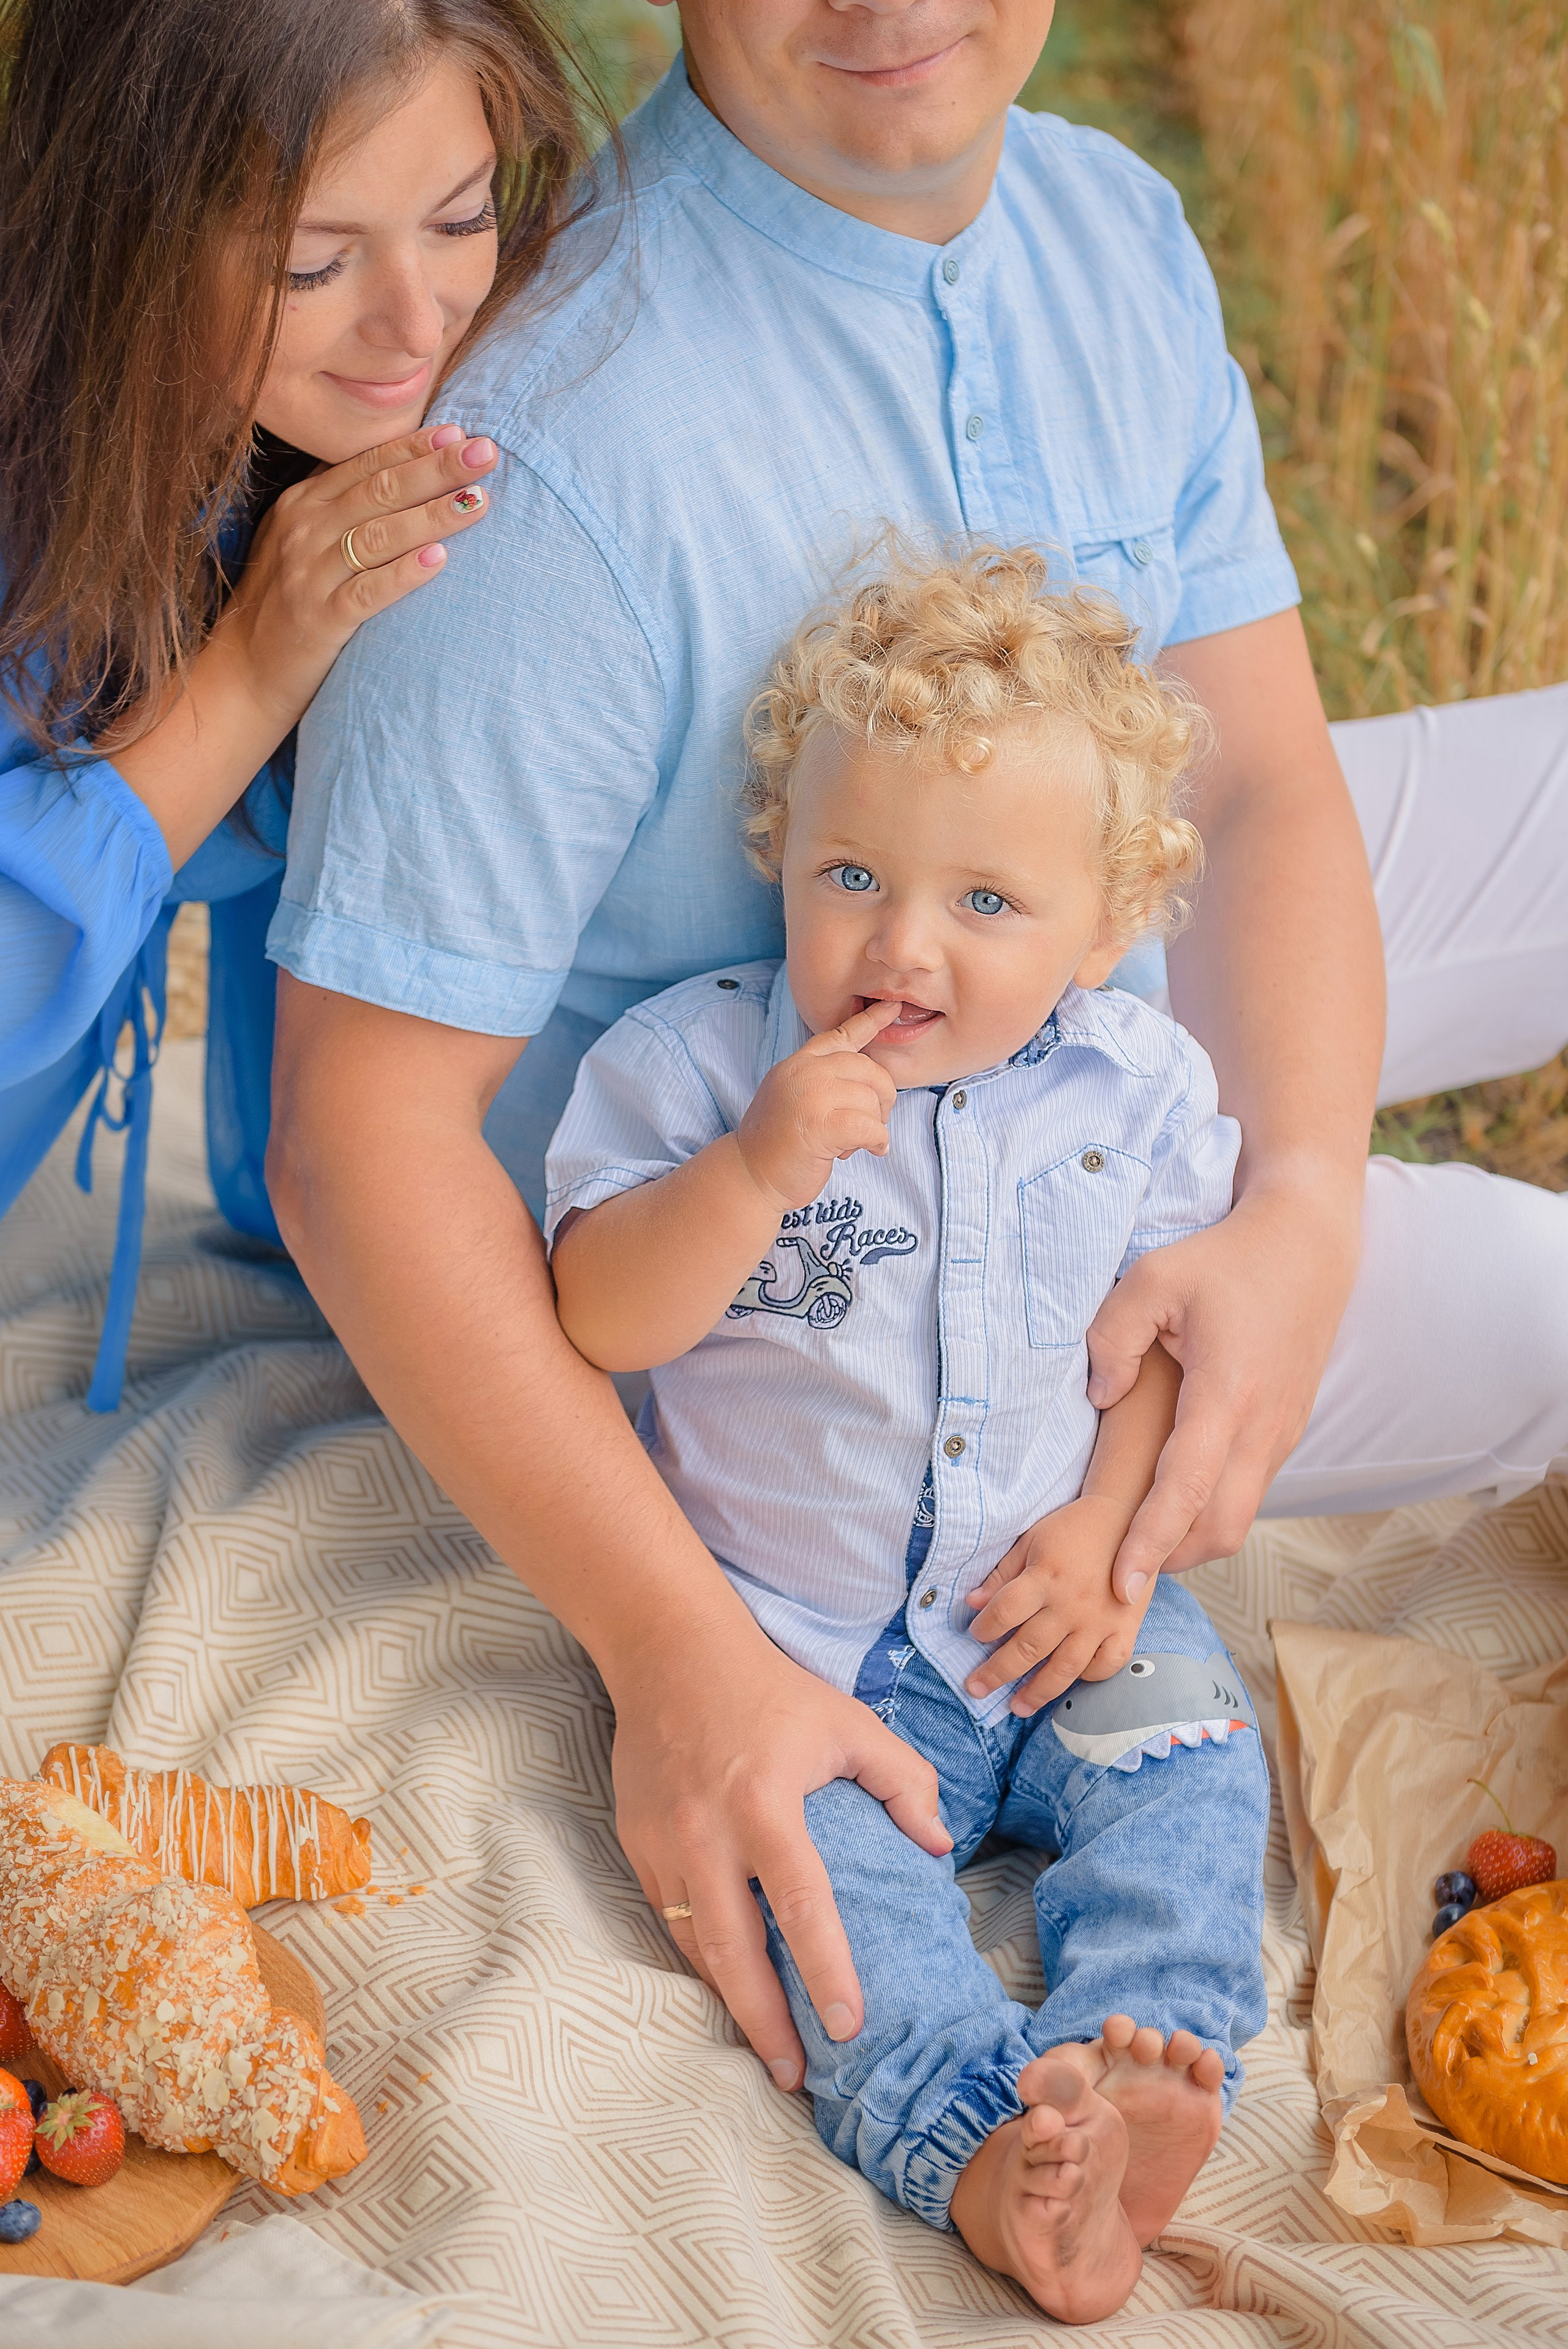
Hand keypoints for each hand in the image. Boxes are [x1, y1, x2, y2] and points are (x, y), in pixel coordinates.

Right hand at [215, 421, 497, 732]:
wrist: (246, 670)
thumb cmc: (289, 602)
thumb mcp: (303, 540)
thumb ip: (340, 505)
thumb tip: (398, 470)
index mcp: (304, 503)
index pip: (367, 464)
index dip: (415, 447)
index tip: (460, 432)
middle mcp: (305, 529)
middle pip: (380, 490)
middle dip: (436, 469)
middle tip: (485, 452)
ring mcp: (309, 573)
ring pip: (379, 535)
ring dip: (432, 515)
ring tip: (478, 500)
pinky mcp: (319, 618)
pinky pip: (367, 592)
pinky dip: (403, 574)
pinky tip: (439, 559)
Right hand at [610, 1627, 952, 2087]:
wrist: (670, 1652)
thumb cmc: (770, 1690)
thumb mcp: (848, 1723)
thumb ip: (903, 1781)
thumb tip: (938, 1848)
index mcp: (765, 1803)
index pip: (801, 1903)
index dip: (826, 1971)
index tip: (849, 2025)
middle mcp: (706, 1832)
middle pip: (732, 1952)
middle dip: (765, 2023)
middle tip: (797, 2079)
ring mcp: (664, 1843)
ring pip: (694, 1946)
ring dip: (729, 2004)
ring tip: (768, 2051)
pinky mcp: (637, 1844)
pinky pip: (670, 1918)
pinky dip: (701, 1960)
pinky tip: (730, 1987)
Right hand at [735, 999, 899, 1209]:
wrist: (750, 1175)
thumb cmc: (777, 1143)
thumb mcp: (793, 1096)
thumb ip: (821, 1079)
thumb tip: (867, 1080)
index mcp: (798, 1063)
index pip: (840, 1035)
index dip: (870, 1021)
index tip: (893, 1008)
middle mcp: (803, 1072)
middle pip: (868, 1069)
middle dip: (882, 1098)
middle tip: (874, 1122)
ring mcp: (810, 1096)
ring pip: (871, 1100)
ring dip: (873, 1126)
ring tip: (851, 1143)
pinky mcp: (820, 1126)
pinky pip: (870, 1127)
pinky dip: (878, 1142)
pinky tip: (873, 1151)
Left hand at [963, 1495, 1157, 1715]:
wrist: (1129, 1518)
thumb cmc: (1073, 1530)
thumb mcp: (1032, 1540)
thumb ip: (1002, 1574)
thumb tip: (971, 1603)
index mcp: (1046, 1576)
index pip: (1006, 1611)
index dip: (985, 1627)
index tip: (975, 1636)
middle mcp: (1072, 1603)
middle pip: (1028, 1647)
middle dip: (997, 1672)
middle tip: (975, 1688)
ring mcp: (1101, 1621)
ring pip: (1064, 1667)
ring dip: (1037, 1691)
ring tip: (1016, 1707)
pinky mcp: (1125, 1629)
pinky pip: (1106, 1665)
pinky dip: (1087, 1678)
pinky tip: (1068, 1684)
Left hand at [1088, 1179, 1361, 1588]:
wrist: (1306, 1246)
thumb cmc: (1225, 1260)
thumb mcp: (1152, 1278)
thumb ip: (1111, 1338)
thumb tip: (1099, 1398)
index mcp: (1226, 1394)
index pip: (1184, 1490)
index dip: (1150, 1542)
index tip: (1120, 1584)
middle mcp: (1262, 1426)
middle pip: (1218, 1528)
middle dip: (1168, 1559)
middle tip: (1117, 1566)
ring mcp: (1281, 1433)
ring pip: (1238, 1519)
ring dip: (1191, 1541)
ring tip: (1140, 1542)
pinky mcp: (1287, 1431)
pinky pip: (1249, 1494)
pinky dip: (1211, 1514)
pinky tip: (1176, 1503)